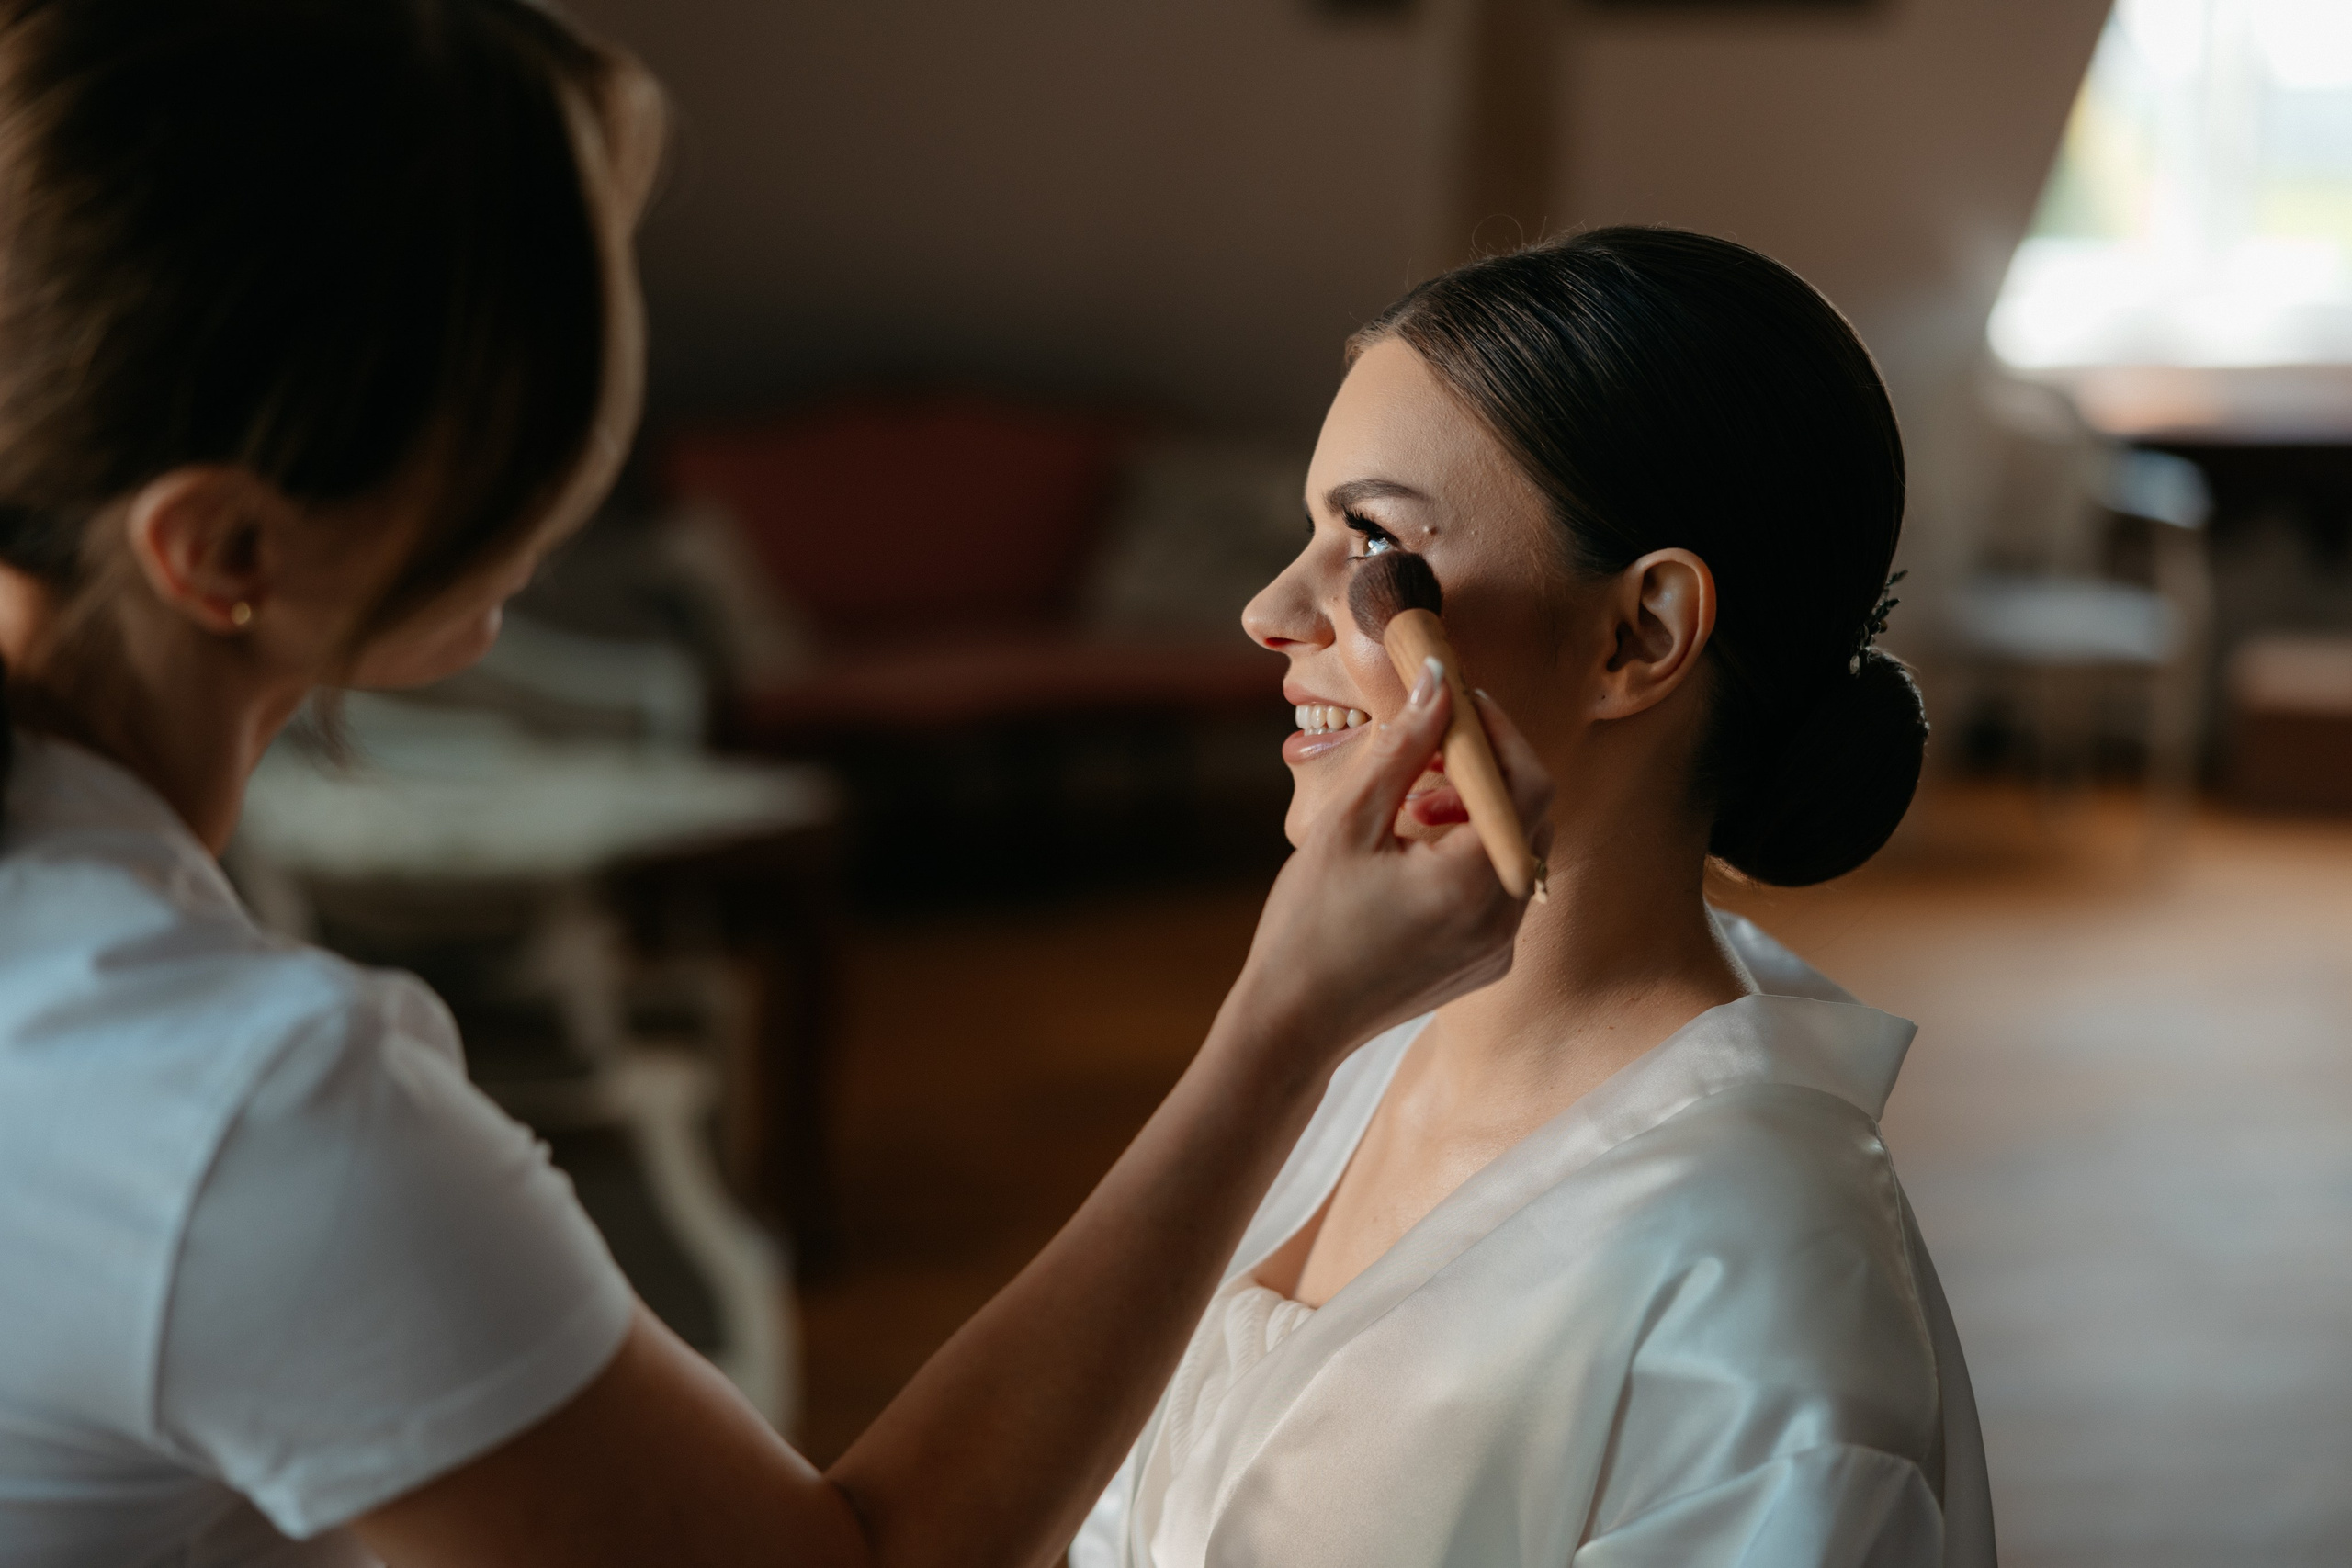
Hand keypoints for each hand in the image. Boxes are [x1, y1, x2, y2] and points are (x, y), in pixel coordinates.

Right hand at [1232, 672, 1553, 1070]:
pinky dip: (1471, 857)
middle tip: (1431, 750)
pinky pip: (1500, 891)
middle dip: (1488, 773)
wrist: (1294, 1023)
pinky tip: (1415, 855)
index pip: (1527, 784)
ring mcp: (1500, 947)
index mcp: (1473, 882)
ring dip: (1477, 815)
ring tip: (1413, 806)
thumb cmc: (1308, 924)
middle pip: (1530, 817)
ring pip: (1516, 853)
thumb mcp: (1348, 824)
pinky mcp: (1486, 964)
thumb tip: (1436, 682)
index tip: (1460, 702)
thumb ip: (1402, 750)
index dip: (1501, 733)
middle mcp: (1504, 919)